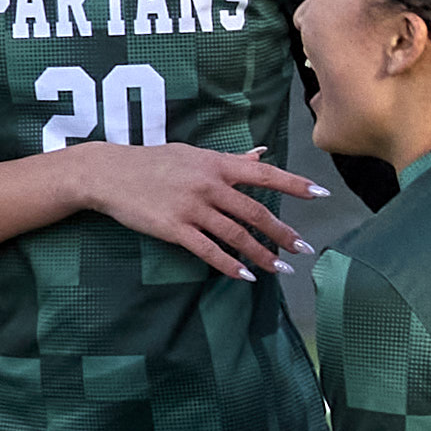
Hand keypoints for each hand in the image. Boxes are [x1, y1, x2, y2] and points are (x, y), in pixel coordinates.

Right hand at [63, 145, 329, 277]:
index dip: (293, 184)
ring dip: (262, 255)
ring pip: (236, 235)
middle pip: (255, 212)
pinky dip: (229, 265)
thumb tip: (261, 153)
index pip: (263, 174)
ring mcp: (191, 208)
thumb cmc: (154, 161)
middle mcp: (209, 185)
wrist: (109, 173)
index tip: (320, 194)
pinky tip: (246, 276)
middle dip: (283, 233)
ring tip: (282, 269)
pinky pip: (208, 251)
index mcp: (216, 164)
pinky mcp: (174, 229)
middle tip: (305, 248)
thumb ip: (229, 159)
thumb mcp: (193, 153)